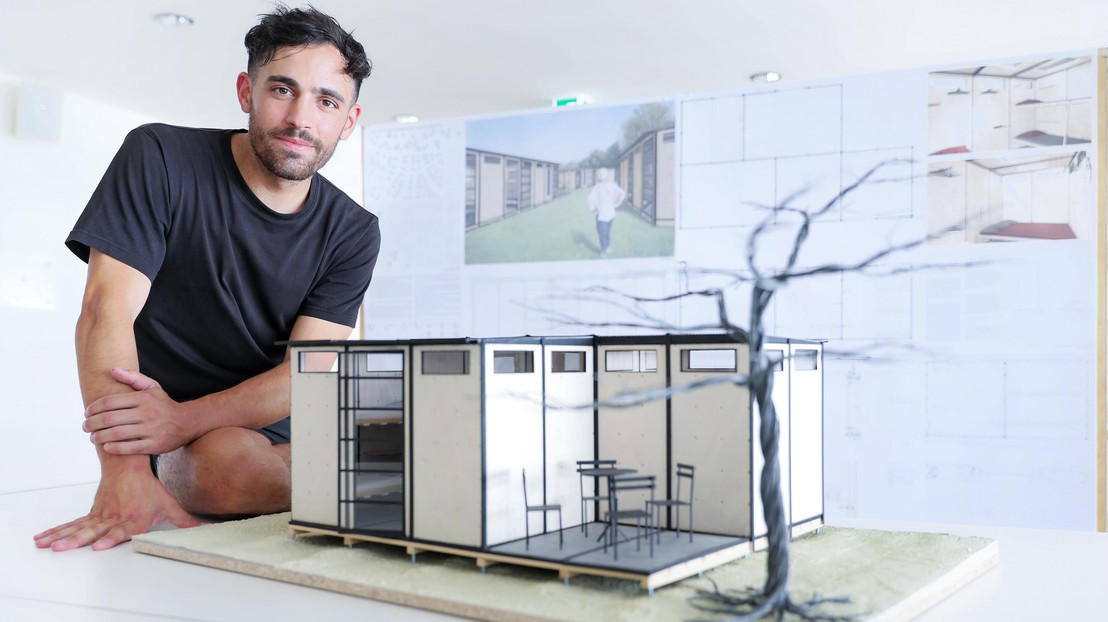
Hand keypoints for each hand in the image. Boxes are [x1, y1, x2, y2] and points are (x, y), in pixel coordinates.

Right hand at [33, 466, 200, 550]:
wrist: (129, 466)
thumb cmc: (149, 489)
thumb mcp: (169, 506)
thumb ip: (185, 522)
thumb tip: (207, 529)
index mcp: (132, 519)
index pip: (119, 531)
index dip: (110, 538)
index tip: (99, 545)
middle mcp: (114, 518)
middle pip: (93, 531)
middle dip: (78, 541)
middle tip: (63, 548)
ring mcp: (101, 515)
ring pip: (78, 528)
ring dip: (62, 537)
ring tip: (48, 546)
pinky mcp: (92, 513)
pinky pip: (72, 524)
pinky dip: (57, 531)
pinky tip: (43, 539)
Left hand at [83, 367, 194, 454]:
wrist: (188, 422)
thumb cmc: (164, 404)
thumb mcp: (152, 387)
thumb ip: (132, 378)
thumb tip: (112, 370)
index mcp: (143, 398)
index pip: (110, 402)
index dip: (93, 408)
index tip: (87, 413)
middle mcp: (147, 413)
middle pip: (110, 418)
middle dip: (92, 423)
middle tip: (85, 427)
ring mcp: (151, 430)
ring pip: (117, 433)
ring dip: (99, 437)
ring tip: (92, 438)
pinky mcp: (155, 445)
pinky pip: (130, 448)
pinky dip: (114, 448)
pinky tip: (106, 446)